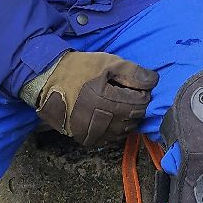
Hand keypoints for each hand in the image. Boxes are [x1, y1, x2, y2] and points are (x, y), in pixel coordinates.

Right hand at [21, 51, 157, 146]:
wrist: (47, 80)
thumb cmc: (79, 69)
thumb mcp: (108, 62)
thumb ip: (133, 72)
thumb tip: (154, 82)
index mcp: (106, 101)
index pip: (140, 104)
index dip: (141, 93)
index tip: (132, 86)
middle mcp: (99, 122)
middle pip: (133, 119)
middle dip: (134, 106)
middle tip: (123, 94)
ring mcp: (91, 133)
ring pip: (122, 132)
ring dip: (125, 119)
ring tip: (115, 104)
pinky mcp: (85, 139)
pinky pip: (109, 140)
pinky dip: (113, 130)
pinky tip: (107, 117)